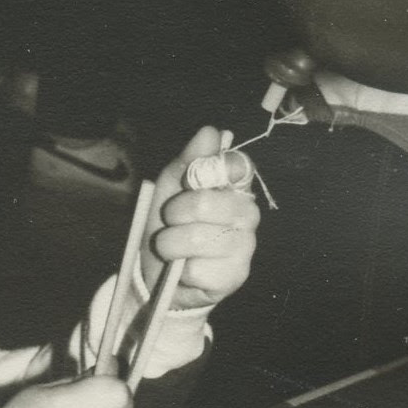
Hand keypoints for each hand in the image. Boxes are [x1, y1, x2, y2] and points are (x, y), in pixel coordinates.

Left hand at [141, 125, 259, 308]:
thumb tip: (210, 132)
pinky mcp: (236, 275)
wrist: (160, 275)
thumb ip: (189, 161)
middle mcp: (247, 213)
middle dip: (175, 212)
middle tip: (170, 220)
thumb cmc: (169, 226)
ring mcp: (245, 246)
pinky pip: (199, 269)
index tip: (189, 182)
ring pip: (199, 238)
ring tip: (171, 249)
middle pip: (207, 203)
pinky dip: (182, 271)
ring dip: (172, 244)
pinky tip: (187, 270)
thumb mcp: (170, 189)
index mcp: (234, 186)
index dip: (208, 172)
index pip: (237, 166)